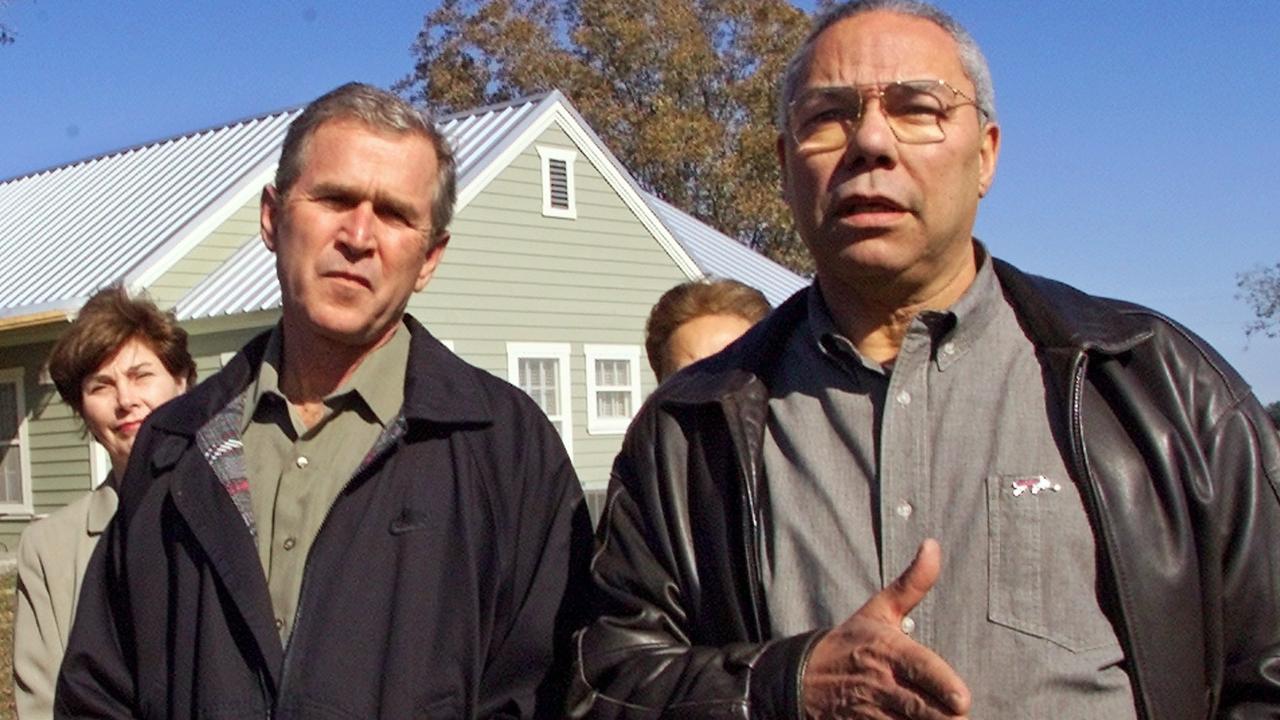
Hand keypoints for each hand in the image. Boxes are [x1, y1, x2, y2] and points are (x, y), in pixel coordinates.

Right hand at [802, 539, 969, 718]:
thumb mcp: (878, 610)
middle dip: (946, 716)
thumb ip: (912, 583)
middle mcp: (881, 683)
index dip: (942, 686)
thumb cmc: (850, 642)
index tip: (962, 700)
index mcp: (888, 650)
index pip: (919, 669)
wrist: (799, 677)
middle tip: (959, 715)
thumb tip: (933, 546)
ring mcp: (870, 712)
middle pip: (923, 709)